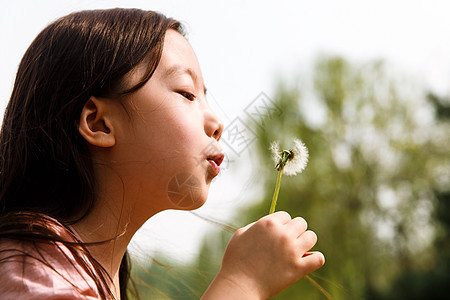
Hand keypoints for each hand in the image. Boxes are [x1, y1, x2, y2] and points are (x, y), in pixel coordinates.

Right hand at [202, 211, 324, 298]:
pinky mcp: (298, 268)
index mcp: (268, 223)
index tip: (276, 235)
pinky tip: (307, 261)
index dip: (281, 225)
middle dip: (294, 231)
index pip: (286, 216)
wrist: (239, 285)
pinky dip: (315, 259)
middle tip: (286, 243)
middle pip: (301, 223)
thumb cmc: (236, 261)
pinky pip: (318, 258)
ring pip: (311, 237)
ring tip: (297, 251)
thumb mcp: (240, 235)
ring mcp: (292, 251)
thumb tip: (270, 224)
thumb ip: (256, 226)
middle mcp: (282, 234)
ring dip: (305, 242)